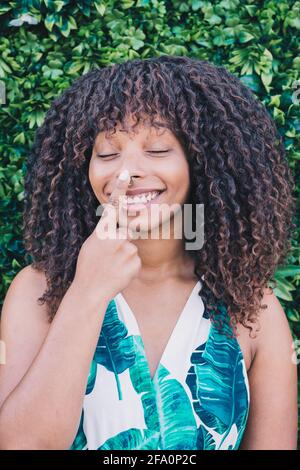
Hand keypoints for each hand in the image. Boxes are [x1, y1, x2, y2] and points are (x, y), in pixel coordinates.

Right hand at [73, 170, 141, 302]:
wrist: (90, 291)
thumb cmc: (88, 267)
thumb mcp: (91, 244)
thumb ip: (105, 232)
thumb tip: (118, 225)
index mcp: (102, 231)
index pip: (113, 206)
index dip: (120, 189)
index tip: (127, 174)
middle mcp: (115, 237)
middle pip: (127, 231)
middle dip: (121, 241)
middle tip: (109, 256)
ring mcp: (127, 249)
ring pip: (132, 246)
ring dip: (125, 255)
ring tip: (112, 266)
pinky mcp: (136, 261)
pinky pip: (136, 259)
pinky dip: (129, 266)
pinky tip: (119, 273)